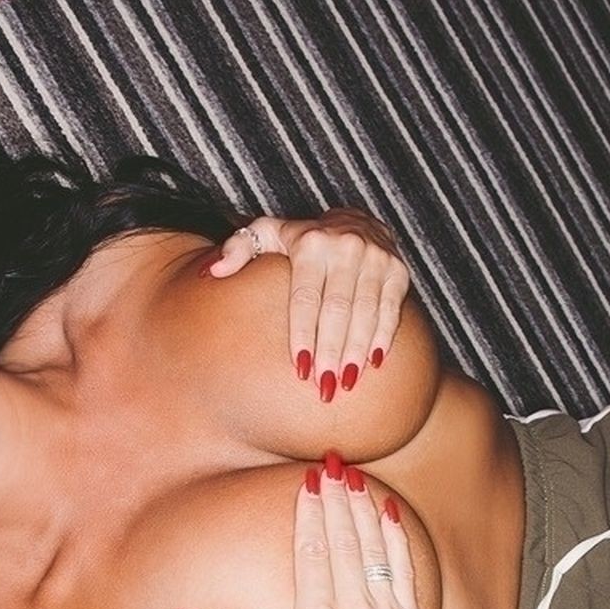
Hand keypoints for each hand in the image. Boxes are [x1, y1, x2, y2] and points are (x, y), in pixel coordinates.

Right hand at [176, 456, 419, 608]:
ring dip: (362, 509)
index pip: (312, 552)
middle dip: (336, 499)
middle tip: (331, 464)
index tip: (308, 483)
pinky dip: (395, 537)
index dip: (310, 513)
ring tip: (354, 476)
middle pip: (342, 541)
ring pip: (373, 548)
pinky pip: (402, 569)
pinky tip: (386, 511)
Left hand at [205, 210, 410, 400]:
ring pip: (366, 313)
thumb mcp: (267, 234)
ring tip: (347, 383)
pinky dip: (383, 337)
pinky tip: (374, 363)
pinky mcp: (399, 272)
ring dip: (357, 351)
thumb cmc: (302, 240)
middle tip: (324, 387)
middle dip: (331, 351)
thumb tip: (211, 272)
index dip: (302, 334)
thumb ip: (238, 250)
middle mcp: (346, 248)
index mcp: (311, 243)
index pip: (306, 298)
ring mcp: (376, 259)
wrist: (357, 221)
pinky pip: (391, 310)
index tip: (298, 369)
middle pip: (337, 310)